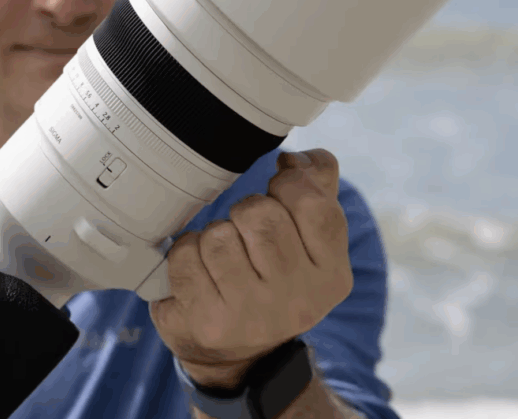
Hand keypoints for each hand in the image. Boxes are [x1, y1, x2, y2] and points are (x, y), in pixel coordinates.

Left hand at [148, 149, 352, 388]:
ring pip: (218, 235)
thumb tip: (304, 159)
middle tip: (245, 232)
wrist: (241, 358)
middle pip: (260, 215)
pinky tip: (198, 272)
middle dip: (245, 212)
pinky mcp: (209, 321)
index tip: (278, 191)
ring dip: (213, 236)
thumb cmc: (273, 285)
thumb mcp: (310, 245)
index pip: (313, 202)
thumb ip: (318, 190)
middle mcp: (298, 299)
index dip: (288, 184)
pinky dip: (185, 255)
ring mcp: (252, 313)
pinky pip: (185, 257)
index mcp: (332, 274)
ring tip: (222, 257)